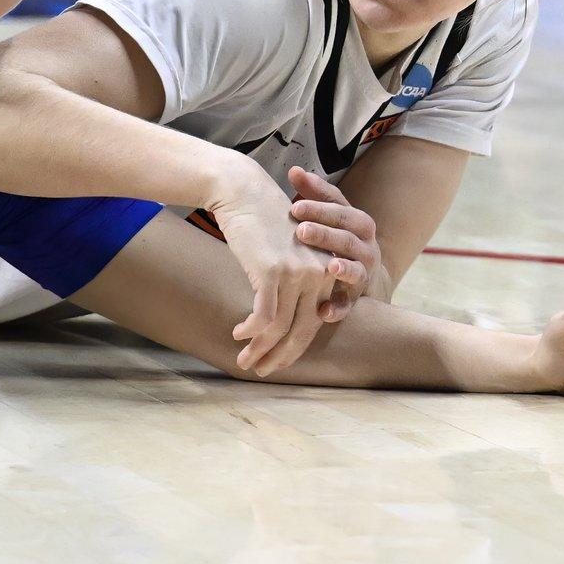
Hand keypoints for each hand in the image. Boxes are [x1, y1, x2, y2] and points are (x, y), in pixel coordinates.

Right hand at [209, 167, 364, 376]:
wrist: (244, 191)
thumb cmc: (261, 220)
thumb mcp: (286, 252)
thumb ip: (292, 281)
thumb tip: (277, 318)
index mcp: (325, 272)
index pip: (315, 321)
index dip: (296, 346)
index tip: (278, 360)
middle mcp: (318, 275)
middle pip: (303, 330)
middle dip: (281, 356)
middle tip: (263, 371)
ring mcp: (298, 274)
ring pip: (281, 328)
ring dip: (261, 350)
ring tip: (245, 361)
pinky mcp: (273, 272)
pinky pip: (264, 316)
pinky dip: (251, 330)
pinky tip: (238, 334)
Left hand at [286, 166, 382, 322]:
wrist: (363, 276)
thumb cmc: (334, 237)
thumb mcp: (327, 214)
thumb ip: (313, 193)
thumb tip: (294, 169)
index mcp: (358, 223)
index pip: (342, 211)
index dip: (320, 207)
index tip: (294, 206)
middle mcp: (365, 247)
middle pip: (348, 238)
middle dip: (325, 234)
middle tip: (300, 231)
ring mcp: (364, 273)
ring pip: (356, 270)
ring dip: (343, 268)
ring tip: (328, 266)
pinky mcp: (357, 298)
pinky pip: (350, 305)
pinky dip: (339, 308)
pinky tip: (324, 311)